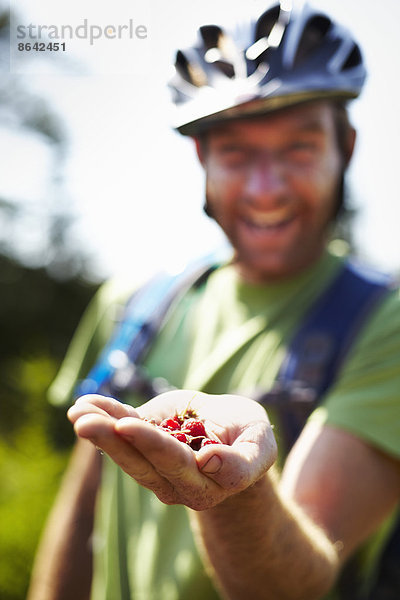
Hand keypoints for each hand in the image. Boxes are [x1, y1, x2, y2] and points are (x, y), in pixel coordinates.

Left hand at [67, 390, 276, 509]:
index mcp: (203, 485)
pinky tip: (84, 403)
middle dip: (112, 439)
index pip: (174, 463)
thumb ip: (242, 464)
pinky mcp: (143, 439)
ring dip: (98, 430)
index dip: (152, 444)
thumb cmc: (249, 439)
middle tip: (85, 422)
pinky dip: (103, 415)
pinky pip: (121, 429)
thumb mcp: (259, 447)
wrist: (233, 432)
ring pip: (124, 449)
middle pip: (139, 460)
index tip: (128, 425)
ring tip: (77, 412)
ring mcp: (154, 462)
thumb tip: (209, 462)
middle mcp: (173, 480)